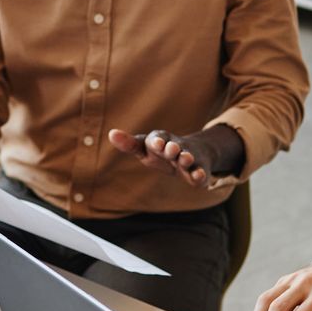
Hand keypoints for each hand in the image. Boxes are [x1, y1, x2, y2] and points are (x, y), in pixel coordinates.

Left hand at [107, 126, 234, 189]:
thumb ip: (129, 144)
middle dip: (172, 148)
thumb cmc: (160, 152)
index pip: (156, 139)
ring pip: (188, 157)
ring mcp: (188, 158)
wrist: (193, 153)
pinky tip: (199, 177)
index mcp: (160, 140)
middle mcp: (176, 147)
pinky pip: (200, 172)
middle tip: (171, 149)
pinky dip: (200, 174)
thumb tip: (111, 133)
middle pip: (173, 147)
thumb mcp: (144, 148)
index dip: (157, 141)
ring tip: (185, 158)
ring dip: (186, 158)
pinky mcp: (198, 170)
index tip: (157, 143)